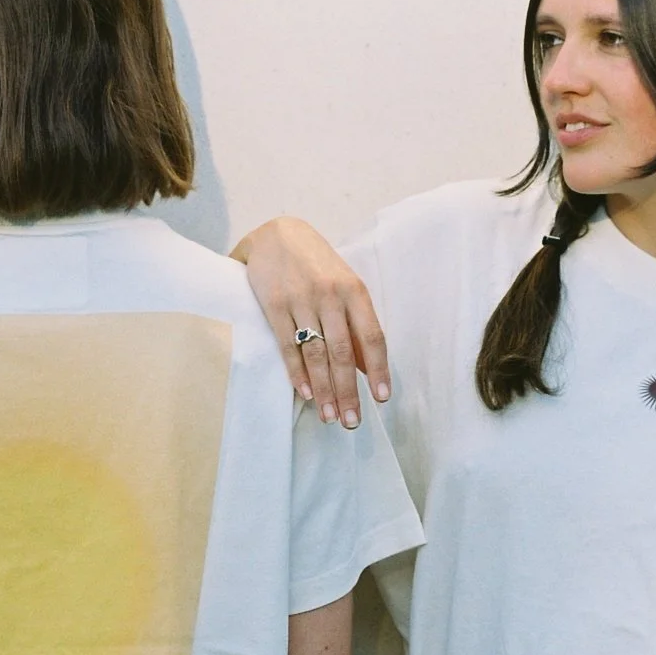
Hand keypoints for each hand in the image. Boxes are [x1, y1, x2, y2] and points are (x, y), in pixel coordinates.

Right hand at [235, 218, 390, 428]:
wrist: (276, 233)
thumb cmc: (317, 264)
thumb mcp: (344, 285)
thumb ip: (355, 324)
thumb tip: (367, 368)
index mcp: (354, 290)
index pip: (372, 336)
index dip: (378, 369)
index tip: (381, 398)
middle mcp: (330, 295)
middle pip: (343, 353)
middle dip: (348, 391)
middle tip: (352, 421)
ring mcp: (301, 300)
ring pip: (316, 354)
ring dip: (324, 390)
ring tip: (330, 416)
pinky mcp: (273, 305)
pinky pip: (288, 346)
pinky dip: (297, 372)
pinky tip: (306, 393)